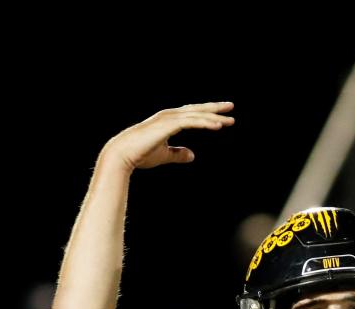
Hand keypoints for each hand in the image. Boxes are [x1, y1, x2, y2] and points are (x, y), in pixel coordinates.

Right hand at [102, 102, 234, 171]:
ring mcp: (168, 119)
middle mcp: (169, 116)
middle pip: (197, 110)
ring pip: (196, 115)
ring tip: (230, 119)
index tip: (222, 117)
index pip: (191, 114)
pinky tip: (218, 126)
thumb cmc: (140, 155)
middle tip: (231, 107)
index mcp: (168, 121)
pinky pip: (191, 122)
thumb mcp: (164, 155)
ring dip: (214, 116)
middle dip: (214, 108)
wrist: (123, 154)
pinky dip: (205, 122)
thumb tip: (193, 156)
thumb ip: (178, 154)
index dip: (207, 114)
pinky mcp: (168, 125)